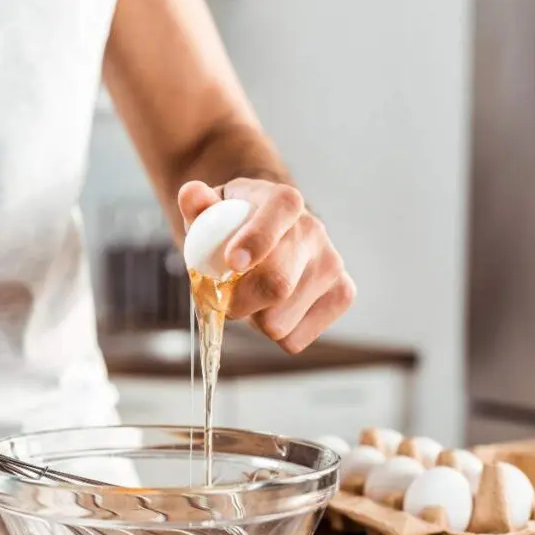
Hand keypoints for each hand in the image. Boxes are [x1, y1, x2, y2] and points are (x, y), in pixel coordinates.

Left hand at [178, 178, 354, 352]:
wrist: (267, 238)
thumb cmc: (231, 226)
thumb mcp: (210, 210)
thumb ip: (196, 201)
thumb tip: (191, 195)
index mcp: (284, 201)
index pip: (279, 214)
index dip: (256, 240)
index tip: (232, 262)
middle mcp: (314, 231)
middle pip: (277, 284)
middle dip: (237, 302)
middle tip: (222, 298)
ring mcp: (332, 264)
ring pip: (278, 321)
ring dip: (252, 319)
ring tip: (251, 296)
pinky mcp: (342, 295)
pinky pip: (294, 340)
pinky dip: (273, 334)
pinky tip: (271, 309)